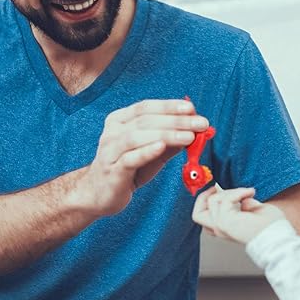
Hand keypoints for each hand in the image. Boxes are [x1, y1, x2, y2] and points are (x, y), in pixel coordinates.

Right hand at [80, 99, 208, 215]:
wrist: (99, 194)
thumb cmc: (128, 168)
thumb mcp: (153, 151)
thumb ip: (172, 139)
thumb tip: (197, 130)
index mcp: (120, 120)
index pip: (146, 106)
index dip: (169, 106)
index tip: (192, 108)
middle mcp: (113, 132)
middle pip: (146, 120)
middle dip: (176, 120)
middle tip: (200, 123)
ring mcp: (110, 151)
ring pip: (138, 136)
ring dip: (167, 134)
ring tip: (189, 136)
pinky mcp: (112, 170)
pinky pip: (129, 158)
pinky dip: (147, 151)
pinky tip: (162, 147)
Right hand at [192, 185, 284, 243]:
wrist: (277, 236)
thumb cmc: (270, 227)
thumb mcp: (254, 210)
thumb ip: (243, 203)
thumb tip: (238, 195)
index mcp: (225, 227)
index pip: (203, 217)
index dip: (205, 200)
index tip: (216, 188)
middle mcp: (220, 229)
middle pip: (197, 213)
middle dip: (205, 195)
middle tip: (218, 187)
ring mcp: (221, 226)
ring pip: (211, 201)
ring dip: (230, 191)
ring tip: (245, 192)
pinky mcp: (225, 222)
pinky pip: (224, 200)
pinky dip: (237, 193)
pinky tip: (249, 193)